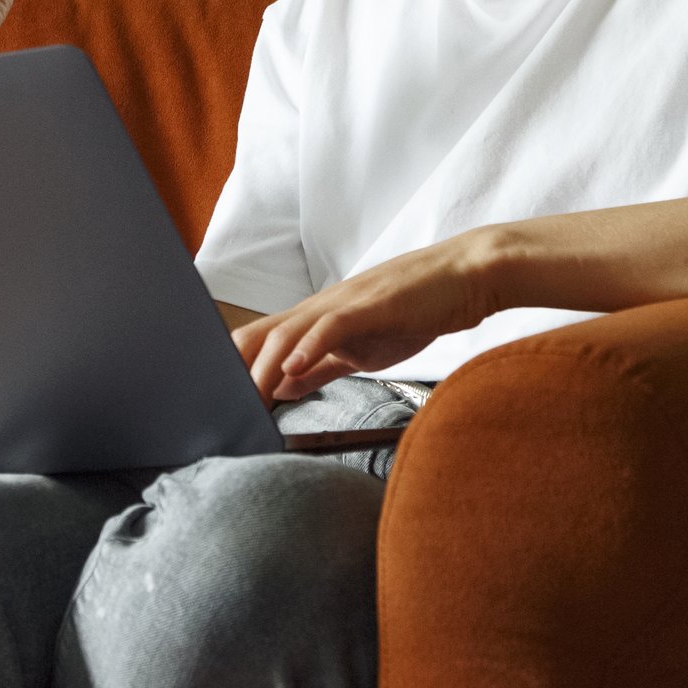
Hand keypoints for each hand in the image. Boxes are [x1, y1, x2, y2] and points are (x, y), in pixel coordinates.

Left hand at [230, 234, 493, 402]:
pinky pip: (331, 325)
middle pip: (258, 336)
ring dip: (264, 368)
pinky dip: (309, 347)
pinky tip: (294, 368)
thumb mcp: (359, 348)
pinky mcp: (370, 306)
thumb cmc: (415, 310)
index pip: (258, 343)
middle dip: (236, 374)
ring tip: (250, 399)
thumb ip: (321, 368)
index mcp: (315, 320)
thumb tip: (281, 386)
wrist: (464, 276)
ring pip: (287, 332)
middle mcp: (320, 308)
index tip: (224, 408)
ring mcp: (343, 304)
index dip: (235, 372)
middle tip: (226, 412)